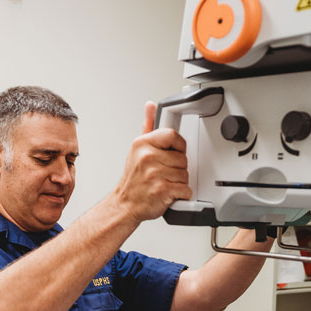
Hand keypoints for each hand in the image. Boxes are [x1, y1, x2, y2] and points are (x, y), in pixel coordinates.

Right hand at [115, 102, 193, 220]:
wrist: (124, 204)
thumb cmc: (133, 179)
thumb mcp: (137, 149)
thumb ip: (148, 126)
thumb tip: (150, 106)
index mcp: (142, 144)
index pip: (173, 135)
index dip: (177, 146)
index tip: (170, 153)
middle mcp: (147, 157)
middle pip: (183, 158)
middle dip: (177, 168)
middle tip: (162, 172)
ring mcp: (155, 174)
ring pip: (185, 174)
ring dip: (178, 182)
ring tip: (162, 182)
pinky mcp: (163, 190)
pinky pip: (186, 189)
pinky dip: (180, 194)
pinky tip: (167, 192)